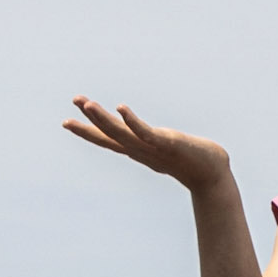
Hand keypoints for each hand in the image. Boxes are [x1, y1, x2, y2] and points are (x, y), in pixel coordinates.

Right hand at [63, 97, 231, 192]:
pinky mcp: (167, 143)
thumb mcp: (165, 148)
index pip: (108, 140)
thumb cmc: (191, 159)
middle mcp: (140, 150)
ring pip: (122, 133)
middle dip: (90, 120)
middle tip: (75, 101)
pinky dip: (132, 121)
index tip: (66, 121)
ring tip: (87, 103)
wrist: (212, 175)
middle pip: (109, 135)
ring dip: (103, 119)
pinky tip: (120, 107)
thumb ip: (154, 143)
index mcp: (137, 149)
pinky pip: (145, 132)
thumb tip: (147, 137)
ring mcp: (152, 148)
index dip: (87, 131)